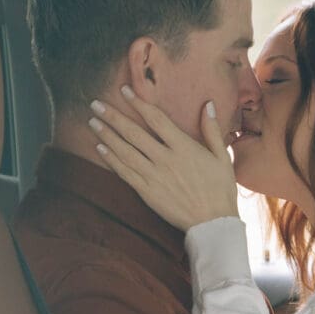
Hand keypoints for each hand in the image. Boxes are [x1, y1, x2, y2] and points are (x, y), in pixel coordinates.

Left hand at [88, 87, 238, 231]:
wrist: (212, 222)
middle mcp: (166, 159)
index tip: (124, 91)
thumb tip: (208, 105)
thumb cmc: (220, 189)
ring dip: (107, 135)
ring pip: (125, 151)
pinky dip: (111, 159)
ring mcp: (154, 176)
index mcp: (184, 147)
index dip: (138, 103)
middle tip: (96, 104)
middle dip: (113, 117)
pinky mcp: (147, 192)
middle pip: (134, 133)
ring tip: (92, 122)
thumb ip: (212, 130)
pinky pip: (124, 173)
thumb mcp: (222, 157)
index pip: (156, 119)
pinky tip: (100, 148)